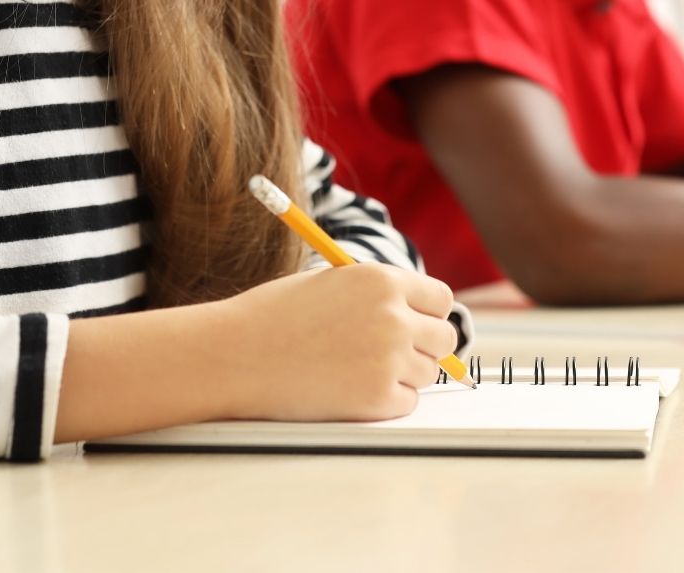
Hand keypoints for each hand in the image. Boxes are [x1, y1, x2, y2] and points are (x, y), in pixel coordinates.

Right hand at [217, 264, 457, 421]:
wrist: (238, 354)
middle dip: (425, 345)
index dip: (428, 312)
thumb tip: (416, 314)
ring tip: (359, 368)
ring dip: (404, 373)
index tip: (416, 323)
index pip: (441, 299)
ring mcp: (389, 359)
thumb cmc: (276, 315)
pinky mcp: (378, 399)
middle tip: (392, 352)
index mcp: (382, 281)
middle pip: (445, 338)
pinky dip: (387, 400)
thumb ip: (378, 294)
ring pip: (428, 372)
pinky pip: (407, 402)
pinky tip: (351, 388)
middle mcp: (394, 317)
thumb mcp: (334, 282)